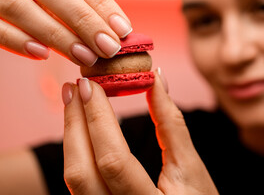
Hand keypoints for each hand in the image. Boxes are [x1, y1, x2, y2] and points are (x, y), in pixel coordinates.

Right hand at [0, 0, 131, 65]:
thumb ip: (72, 6)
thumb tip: (112, 32)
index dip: (99, 2)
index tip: (121, 30)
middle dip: (83, 20)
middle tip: (108, 48)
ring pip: (18, 5)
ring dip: (56, 34)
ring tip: (83, 56)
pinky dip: (15, 40)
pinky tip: (40, 54)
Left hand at [61, 70, 218, 193]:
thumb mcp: (192, 168)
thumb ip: (172, 124)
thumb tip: (156, 80)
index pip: (113, 160)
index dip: (98, 119)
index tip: (91, 85)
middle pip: (81, 172)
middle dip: (74, 123)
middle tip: (75, 87)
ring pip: (74, 179)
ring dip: (71, 136)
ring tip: (73, 101)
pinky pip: (78, 183)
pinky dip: (77, 151)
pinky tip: (81, 129)